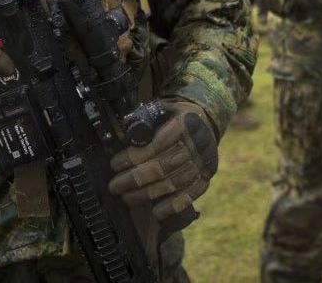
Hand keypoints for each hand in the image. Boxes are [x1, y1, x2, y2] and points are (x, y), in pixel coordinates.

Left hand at [108, 100, 217, 220]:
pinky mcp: (206, 178)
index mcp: (184, 124)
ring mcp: (203, 164)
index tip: (115, 164)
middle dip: (135, 178)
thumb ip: (145, 118)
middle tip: (115, 186)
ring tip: (127, 197)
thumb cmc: (175, 116)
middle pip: (162, 166)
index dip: (134, 157)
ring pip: (173, 183)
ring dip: (148, 193)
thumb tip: (127, 135)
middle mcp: (196, 145)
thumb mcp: (162, 108)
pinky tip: (157, 212)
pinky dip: (173, 205)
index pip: (155, 145)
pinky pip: (190, 195)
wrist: (205, 122)